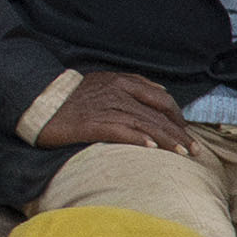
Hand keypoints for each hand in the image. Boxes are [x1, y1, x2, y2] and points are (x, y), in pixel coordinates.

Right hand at [35, 67, 200, 161]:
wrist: (40, 102)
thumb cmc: (73, 97)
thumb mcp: (104, 82)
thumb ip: (132, 85)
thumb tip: (160, 91)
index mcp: (122, 82)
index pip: (161, 98)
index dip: (177, 117)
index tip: (186, 133)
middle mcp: (118, 92)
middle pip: (158, 114)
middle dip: (179, 133)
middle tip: (195, 150)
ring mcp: (107, 108)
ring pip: (146, 124)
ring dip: (167, 140)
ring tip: (183, 154)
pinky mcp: (93, 124)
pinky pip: (122, 131)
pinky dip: (139, 139)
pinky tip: (152, 148)